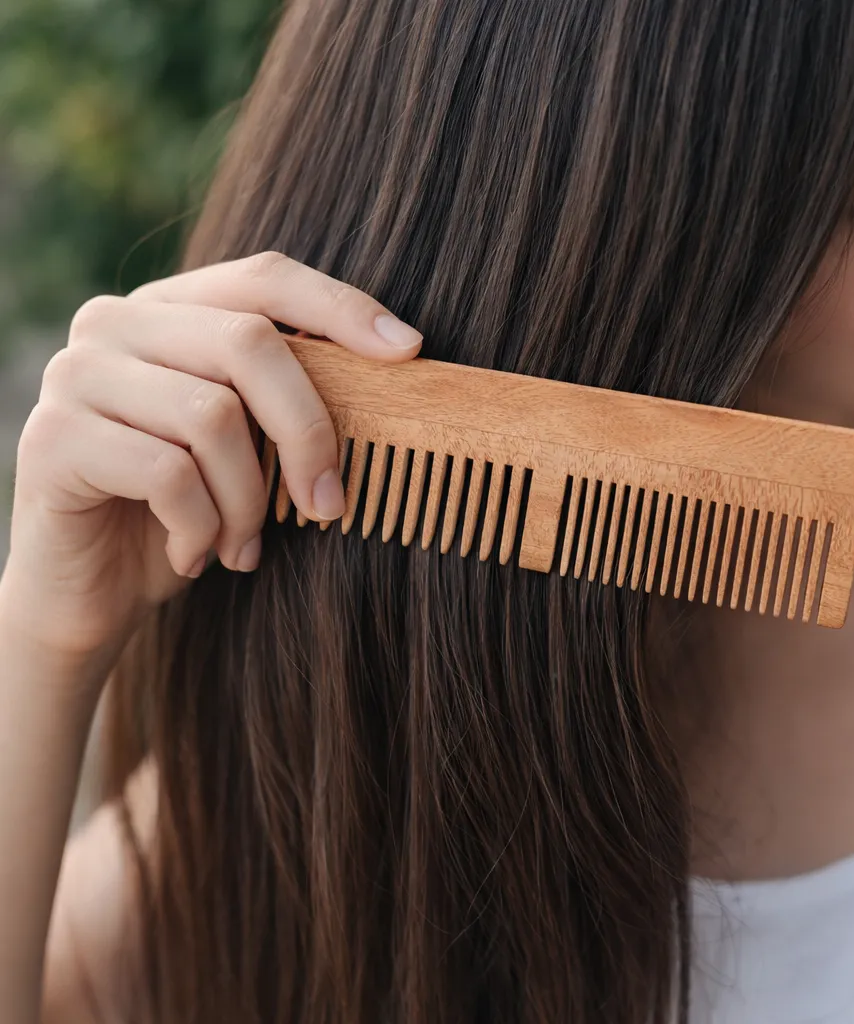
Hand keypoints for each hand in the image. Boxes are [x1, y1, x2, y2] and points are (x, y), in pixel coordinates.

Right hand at [1, 251, 421, 661]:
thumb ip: (286, 400)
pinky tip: (195, 556)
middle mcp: (115, 323)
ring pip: (212, 418)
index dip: (340, 307)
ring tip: (244, 544)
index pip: (264, 277)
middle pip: (248, 342)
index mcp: (170, 311)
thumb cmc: (186, 510)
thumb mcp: (246, 448)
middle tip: (329, 503)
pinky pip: (168, 476)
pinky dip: (201, 529)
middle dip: (308, 431)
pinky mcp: (51, 438)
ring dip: (248, 501)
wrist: (91, 590)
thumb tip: (396, 367)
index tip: (409, 350)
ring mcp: (75, 375)